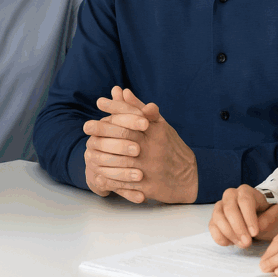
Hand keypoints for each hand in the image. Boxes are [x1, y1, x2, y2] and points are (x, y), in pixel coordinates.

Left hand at [82, 86, 197, 203]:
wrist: (190, 177)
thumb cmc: (171, 147)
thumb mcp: (160, 125)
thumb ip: (139, 109)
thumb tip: (122, 91)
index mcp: (156, 131)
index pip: (133, 115)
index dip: (116, 108)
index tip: (99, 102)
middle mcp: (153, 147)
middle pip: (125, 135)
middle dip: (104, 130)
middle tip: (86, 126)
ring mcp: (150, 167)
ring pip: (123, 160)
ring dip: (103, 156)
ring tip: (87, 152)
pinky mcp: (149, 185)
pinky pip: (127, 183)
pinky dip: (111, 179)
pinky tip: (98, 175)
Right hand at [209, 185, 277, 247]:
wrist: (256, 213)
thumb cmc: (265, 212)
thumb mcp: (275, 213)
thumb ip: (270, 218)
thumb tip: (258, 226)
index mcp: (246, 191)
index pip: (245, 201)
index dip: (249, 218)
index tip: (254, 233)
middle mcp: (230, 195)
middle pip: (230, 209)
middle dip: (238, 228)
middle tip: (247, 243)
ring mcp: (220, 206)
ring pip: (218, 217)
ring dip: (229, 234)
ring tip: (242, 244)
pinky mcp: (214, 217)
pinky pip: (212, 227)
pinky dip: (220, 237)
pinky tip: (231, 243)